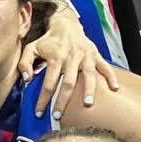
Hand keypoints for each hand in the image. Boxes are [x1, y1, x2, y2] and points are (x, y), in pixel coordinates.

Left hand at [21, 3, 118, 117]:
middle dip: (63, 101)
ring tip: (87, 105)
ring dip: (89, 90)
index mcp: (55, 58)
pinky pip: (105, 66)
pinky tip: (115, 88)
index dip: (43, 99)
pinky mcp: (96, 54)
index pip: (49, 83)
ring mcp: (85, 57)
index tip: (39, 113)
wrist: (65, 25)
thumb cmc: (47, 41)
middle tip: (58, 116)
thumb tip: (27, 80)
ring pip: (89, 76)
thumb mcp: (31, 48)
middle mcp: (71, 58)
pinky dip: (111, 77)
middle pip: (68, 83)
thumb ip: (25, 64)